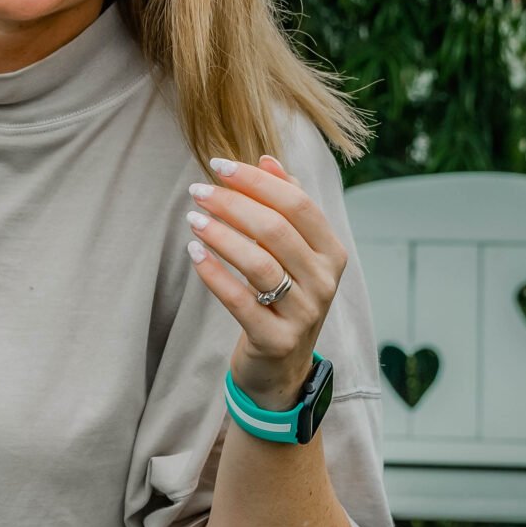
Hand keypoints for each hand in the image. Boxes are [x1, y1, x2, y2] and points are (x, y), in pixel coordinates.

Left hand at [185, 151, 344, 411]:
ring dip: (222, 235)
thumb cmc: (283, 297)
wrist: (281, 367)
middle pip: (276, 230)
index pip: (297, 204)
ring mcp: (304, 313)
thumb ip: (286, 206)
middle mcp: (325, 281)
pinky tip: (194, 253)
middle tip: (198, 191)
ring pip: (259, 263)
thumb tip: (267, 158)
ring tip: (193, 218)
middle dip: (233, 204)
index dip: (257, 181)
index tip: (220, 165)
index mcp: (332, 252)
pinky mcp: (276, 340)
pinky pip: (240, 301)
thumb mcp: (293, 252)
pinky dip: (214, 274)